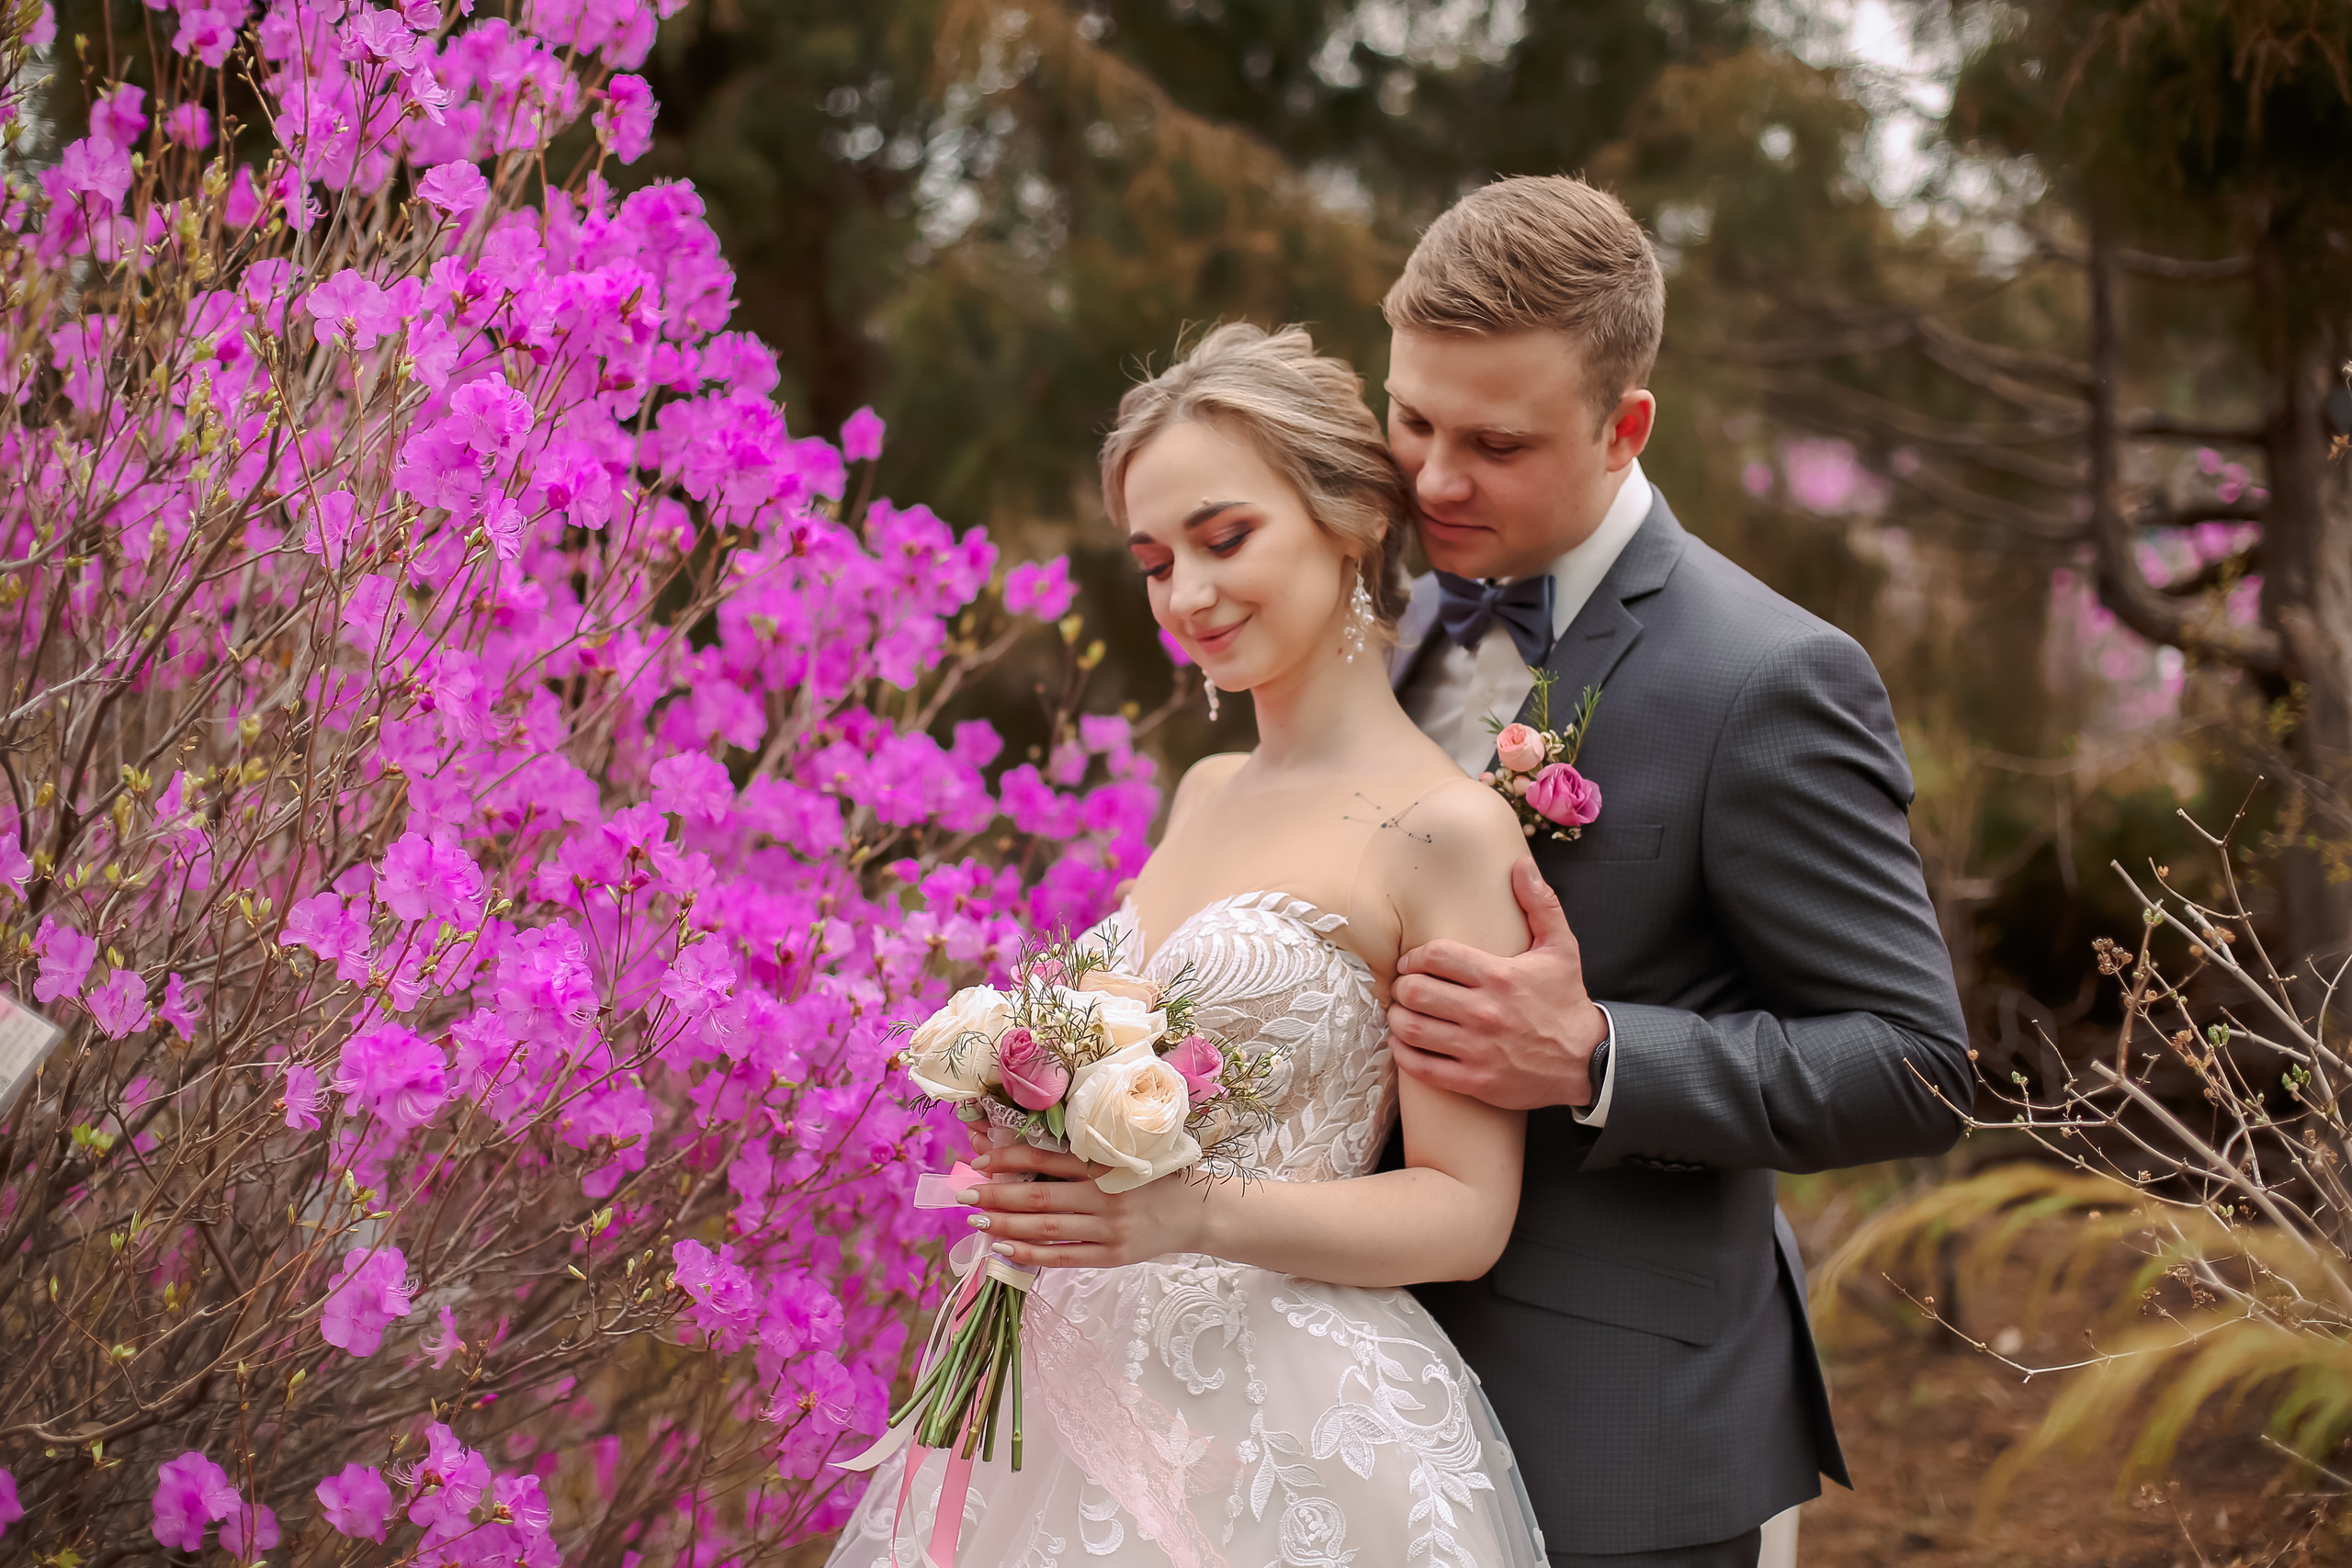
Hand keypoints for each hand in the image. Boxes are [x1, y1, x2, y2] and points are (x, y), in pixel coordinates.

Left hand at [958, 1143, 1213, 1268]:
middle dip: (997, 1193)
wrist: (1199, 1211)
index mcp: (1105, 1162)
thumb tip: (1025, 1155)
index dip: (1010, 1159)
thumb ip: (1081, 1156)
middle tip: (963, 1192)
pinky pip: (1065, 1256)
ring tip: (976, 1220)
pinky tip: (1005, 1248)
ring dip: (1006, 1223)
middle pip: (1039, 1195)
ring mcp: (1110, 1228)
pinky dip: (1032, 1254)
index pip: (1046, 1158)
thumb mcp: (1123, 1156)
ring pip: (1047, 1227)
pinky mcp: (1114, 1255)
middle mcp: (1105, 1194)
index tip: (980, 1160)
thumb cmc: (1154, 1177)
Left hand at [1387, 857, 1607, 1110]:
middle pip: (1415, 991)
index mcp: (1499, 976)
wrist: (1587, 1061)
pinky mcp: (1474, 1080)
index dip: (1414, 956)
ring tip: (1401, 1012)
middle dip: (1402, 986)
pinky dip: (1403, 1053)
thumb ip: (1541, 904)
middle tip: (1405, 987)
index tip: (1412, 962)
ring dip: (1396, 1018)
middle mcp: (1485, 1012)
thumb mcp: (1561, 948)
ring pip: (1411, 1028)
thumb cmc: (1566, 1001)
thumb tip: (1521, 864)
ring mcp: (1477, 1049)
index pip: (1435, 956)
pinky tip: (1405, 1043)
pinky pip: (1420, 1067)